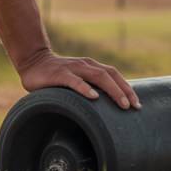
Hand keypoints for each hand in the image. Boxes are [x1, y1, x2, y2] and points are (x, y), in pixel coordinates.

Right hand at [17, 50, 140, 109]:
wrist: (33, 61)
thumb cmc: (57, 76)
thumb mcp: (76, 79)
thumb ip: (88, 87)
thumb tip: (104, 109)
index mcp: (91, 66)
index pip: (114, 74)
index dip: (126, 87)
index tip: (137, 104)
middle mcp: (85, 65)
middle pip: (110, 75)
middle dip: (124, 91)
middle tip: (133, 107)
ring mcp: (73, 68)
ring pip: (97, 76)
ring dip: (112, 90)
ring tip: (122, 104)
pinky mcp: (59, 74)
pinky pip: (74, 81)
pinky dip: (85, 88)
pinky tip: (93, 97)